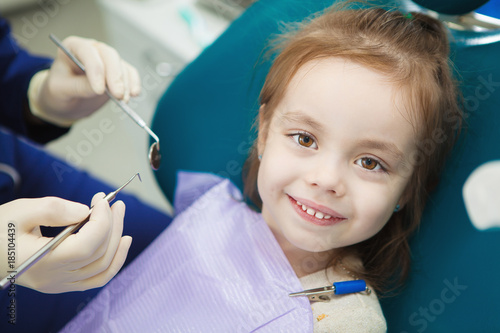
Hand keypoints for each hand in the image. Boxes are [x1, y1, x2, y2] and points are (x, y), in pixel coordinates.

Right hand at [0, 194, 131, 292]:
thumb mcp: (20, 211)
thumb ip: (54, 209)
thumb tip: (86, 211)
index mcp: (43, 261)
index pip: (87, 245)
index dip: (102, 221)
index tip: (101, 199)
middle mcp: (54, 278)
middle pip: (99, 254)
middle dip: (113, 225)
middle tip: (116, 203)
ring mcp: (59, 284)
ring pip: (103, 268)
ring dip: (117, 241)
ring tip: (120, 216)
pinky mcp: (62, 284)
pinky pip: (97, 279)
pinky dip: (114, 261)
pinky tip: (122, 243)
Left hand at [28, 36, 140, 126]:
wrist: (66, 102)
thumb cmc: (59, 92)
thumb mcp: (60, 90)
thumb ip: (79, 87)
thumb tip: (100, 88)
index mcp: (73, 47)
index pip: (88, 52)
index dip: (96, 70)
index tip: (99, 90)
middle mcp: (92, 50)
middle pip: (109, 56)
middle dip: (115, 76)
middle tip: (117, 95)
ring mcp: (107, 60)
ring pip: (121, 66)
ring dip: (125, 84)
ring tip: (123, 100)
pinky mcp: (118, 72)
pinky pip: (130, 73)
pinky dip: (134, 84)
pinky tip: (133, 93)